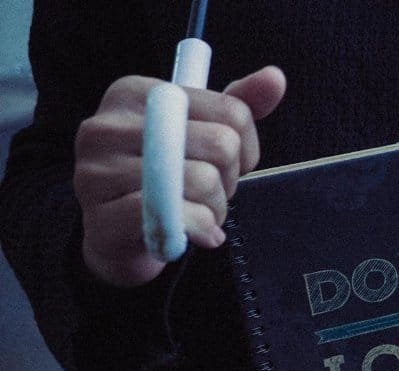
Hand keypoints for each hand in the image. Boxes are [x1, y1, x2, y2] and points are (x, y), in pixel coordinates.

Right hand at [73, 66, 286, 286]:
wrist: (118, 237)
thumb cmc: (162, 180)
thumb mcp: (201, 135)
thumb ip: (236, 106)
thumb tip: (274, 78)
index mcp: (136, 94)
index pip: (230, 110)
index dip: (244, 147)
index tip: (225, 163)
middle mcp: (109, 125)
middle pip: (221, 144)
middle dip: (228, 179)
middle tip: (207, 192)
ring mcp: (98, 171)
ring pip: (203, 181)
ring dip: (215, 208)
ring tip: (196, 212)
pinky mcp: (103, 217)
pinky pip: (175, 215)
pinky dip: (198, 228)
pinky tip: (192, 233)